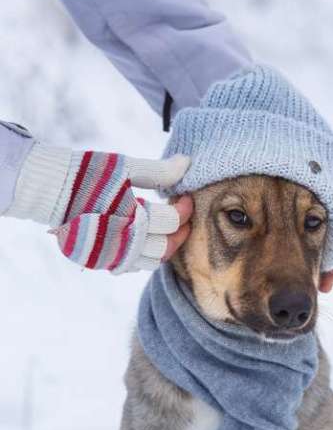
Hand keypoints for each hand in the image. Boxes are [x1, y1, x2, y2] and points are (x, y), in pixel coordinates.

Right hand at [7, 142, 191, 272]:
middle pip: (166, 246)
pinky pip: (133, 266)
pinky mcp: (103, 260)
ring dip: (163, 246)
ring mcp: (113, 255)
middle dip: (179, 231)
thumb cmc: (87, 174)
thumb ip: (158, 170)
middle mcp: (124, 242)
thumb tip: (187, 163)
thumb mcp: (124, 167)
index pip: (173, 221)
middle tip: (180, 215)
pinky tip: (142, 236)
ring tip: (163, 227)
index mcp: (132, 218)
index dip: (185, 209)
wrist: (48, 190)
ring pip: (152, 262)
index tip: (184, 197)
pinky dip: (143, 254)